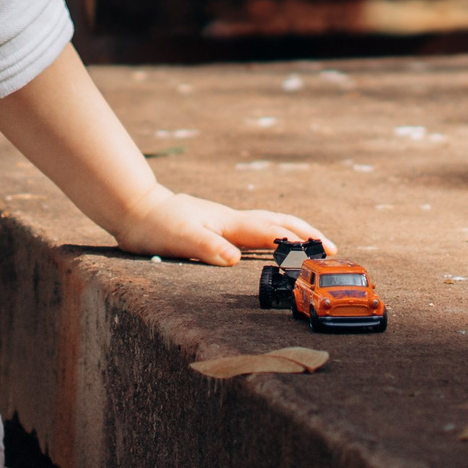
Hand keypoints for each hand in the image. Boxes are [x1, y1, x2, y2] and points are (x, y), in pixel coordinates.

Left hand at [112, 188, 333, 266]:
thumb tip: (235, 260)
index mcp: (229, 224)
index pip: (270, 233)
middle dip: (306, 233)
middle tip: (332, 247)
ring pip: (269, 222)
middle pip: (278, 222)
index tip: (321, 252)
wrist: (136, 208)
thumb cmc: (156, 226)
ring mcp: (226, 220)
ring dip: (293, 231)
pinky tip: (272, 241)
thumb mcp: (180, 240)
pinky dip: (274, 233)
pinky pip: (256, 228)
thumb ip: (207, 248)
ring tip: (313, 242)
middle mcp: (232, 220)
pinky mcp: (218, 224)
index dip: (296, 243)